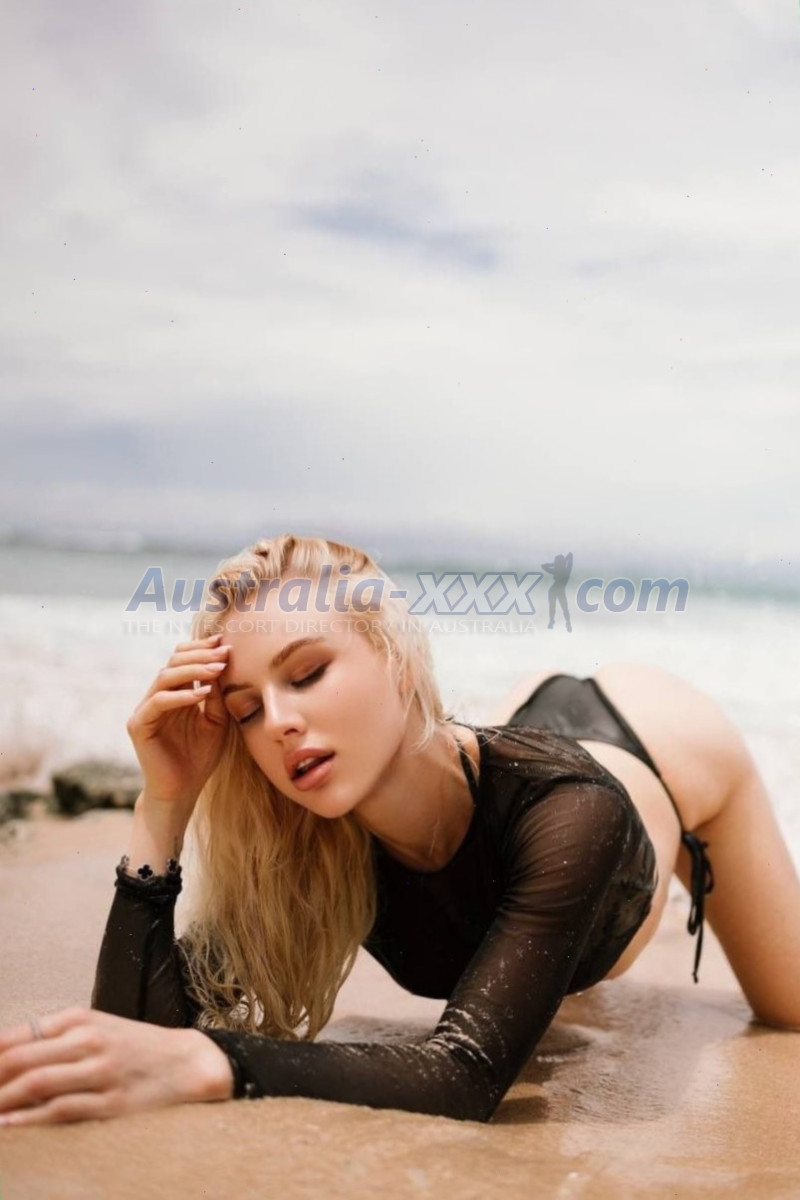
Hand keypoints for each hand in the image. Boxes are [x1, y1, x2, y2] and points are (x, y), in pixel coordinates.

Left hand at [0, 1007, 233, 1126]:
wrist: (187, 1063)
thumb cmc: (135, 1047)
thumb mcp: (98, 1027)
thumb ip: (57, 1038)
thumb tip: (7, 1056)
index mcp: (81, 1019)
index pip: (19, 1035)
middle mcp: (89, 1040)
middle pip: (21, 1059)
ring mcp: (100, 1071)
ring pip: (36, 1084)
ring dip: (3, 1100)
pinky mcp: (111, 1103)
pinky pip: (60, 1111)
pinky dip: (28, 1120)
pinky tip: (9, 1126)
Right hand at [126, 632, 231, 821]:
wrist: (182, 792)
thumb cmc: (200, 758)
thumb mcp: (216, 722)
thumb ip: (217, 696)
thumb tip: (222, 664)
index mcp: (175, 693)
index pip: (182, 660)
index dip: (201, 648)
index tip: (225, 643)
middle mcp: (158, 697)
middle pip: (173, 661)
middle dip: (200, 654)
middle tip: (224, 653)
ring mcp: (146, 710)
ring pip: (165, 677)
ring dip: (193, 670)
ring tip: (217, 669)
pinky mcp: (139, 725)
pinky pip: (158, 702)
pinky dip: (180, 695)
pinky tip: (202, 694)